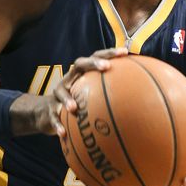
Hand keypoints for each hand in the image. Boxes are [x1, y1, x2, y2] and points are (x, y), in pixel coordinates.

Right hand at [9, 47, 127, 136]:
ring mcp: (58, 93)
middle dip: (92, 64)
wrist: (45, 113)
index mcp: (81, 74)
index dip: (109, 53)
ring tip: (74, 108)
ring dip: (68, 99)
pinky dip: (57, 125)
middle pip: (79, 64)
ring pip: (62, 92)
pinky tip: (63, 133)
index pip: (96, 58)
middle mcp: (69, 79)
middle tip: (105, 67)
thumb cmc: (76, 103)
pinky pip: (53, 117)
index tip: (125, 52)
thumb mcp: (90, 98)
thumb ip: (110, 96)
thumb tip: (140, 104)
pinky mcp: (49, 109)